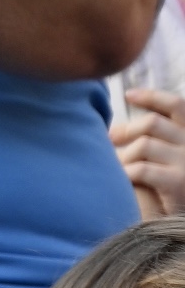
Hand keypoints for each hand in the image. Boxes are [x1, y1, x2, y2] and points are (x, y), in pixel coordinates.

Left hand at [117, 85, 184, 220]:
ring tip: (115, 168)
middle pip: (152, 123)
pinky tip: (121, 180)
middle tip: (109, 140)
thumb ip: (155, 141)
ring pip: (144, 145)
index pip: (177, 105)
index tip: (129, 95)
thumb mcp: (171, 160)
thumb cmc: (175, 192)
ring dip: (123, 156)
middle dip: (126, 130)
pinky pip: (142, 169)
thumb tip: (114, 129)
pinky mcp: (179, 183)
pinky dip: (126, 173)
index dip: (153, 96)